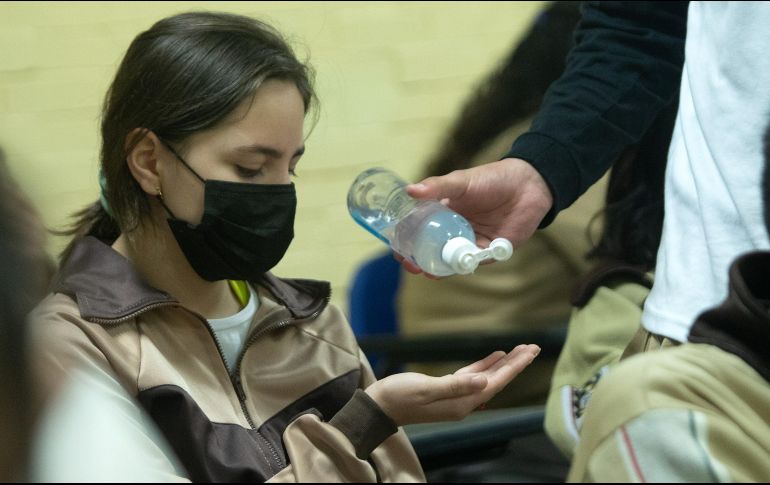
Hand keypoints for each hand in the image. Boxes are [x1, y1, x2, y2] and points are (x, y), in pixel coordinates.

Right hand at [365, 344, 539, 425]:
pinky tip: (493, 357)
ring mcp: (456, 397)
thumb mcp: (426, 388)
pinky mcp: (446, 390)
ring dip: (503, 364)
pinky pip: (473, 377)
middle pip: (497, 381)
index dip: (514, 366)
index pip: (496, 382)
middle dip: (515, 363)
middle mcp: (463, 402)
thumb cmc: (398, 396)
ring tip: (520, 350)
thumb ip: (456, 385)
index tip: (530, 351)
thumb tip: (484, 382)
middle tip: (533, 347)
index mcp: (462, 402)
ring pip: (487, 378)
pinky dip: (485, 366)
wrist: (378, 406)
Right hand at [398, 158, 552, 274]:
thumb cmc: (492, 179)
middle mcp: (453, 229)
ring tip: (426, 270)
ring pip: (449, 259)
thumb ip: (437, 187)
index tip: (397, 246)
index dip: (407, 239)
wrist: (529, 185)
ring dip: (437, 267)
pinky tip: (452, 266)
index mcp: (442, 212)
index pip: (419, 229)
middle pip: (431, 249)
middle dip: (418, 259)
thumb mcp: (461, 181)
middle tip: (409, 264)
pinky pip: (471, 262)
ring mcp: (469, 241)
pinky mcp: (488, 251)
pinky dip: (461, 265)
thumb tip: (409, 190)